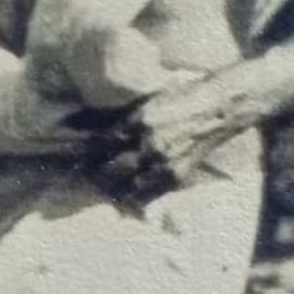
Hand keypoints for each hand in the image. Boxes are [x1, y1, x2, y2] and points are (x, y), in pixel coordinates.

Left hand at [82, 77, 248, 204]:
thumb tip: (89, 123)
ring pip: (125, 186)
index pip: (100, 144)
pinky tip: (125, 195)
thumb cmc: (182, 97)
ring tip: (101, 187)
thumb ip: (122, 116)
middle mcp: (149, 144)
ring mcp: (163, 162)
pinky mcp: (176, 175)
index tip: (73, 158)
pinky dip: (133, 196)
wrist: (219, 108)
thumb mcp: (148, 100)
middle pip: (109, 169)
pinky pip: (147, 194)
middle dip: (92, 174)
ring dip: (110, 189)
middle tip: (83, 176)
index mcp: (139, 120)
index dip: (84, 154)